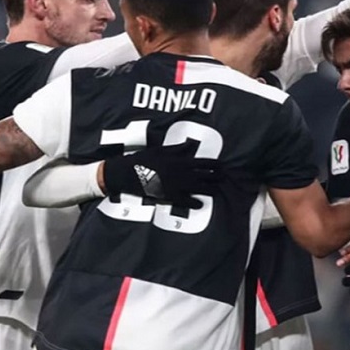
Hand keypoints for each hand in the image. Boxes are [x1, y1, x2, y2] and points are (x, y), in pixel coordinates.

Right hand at [102, 141, 221, 207]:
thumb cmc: (142, 160)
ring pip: (199, 188)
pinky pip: (186, 201)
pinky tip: (200, 204)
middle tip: (223, 179)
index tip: (223, 166)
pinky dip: (194, 203)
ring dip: (210, 190)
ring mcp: (176, 184)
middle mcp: (181, 172)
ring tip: (216, 191)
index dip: (216, 165)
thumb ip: (177, 148)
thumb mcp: (160, 150)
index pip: (204, 162)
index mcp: (180, 160)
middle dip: (216, 177)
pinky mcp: (168, 196)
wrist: (126, 173)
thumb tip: (190, 145)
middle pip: (206, 176)